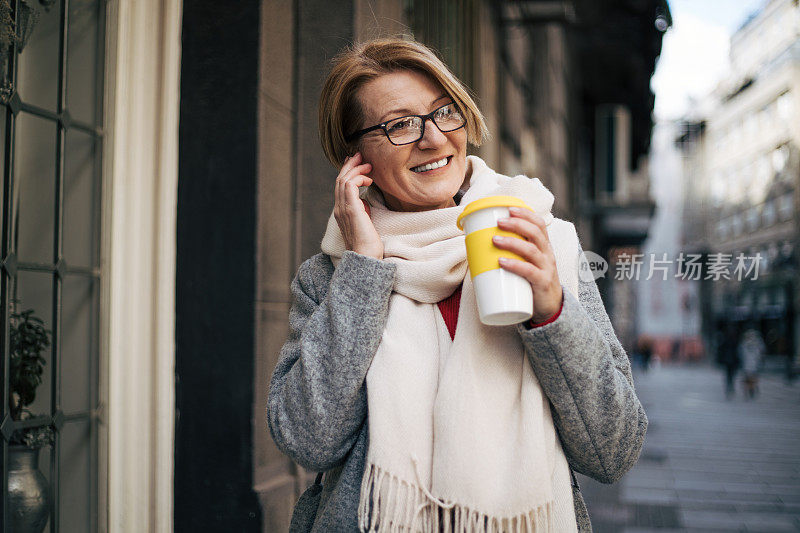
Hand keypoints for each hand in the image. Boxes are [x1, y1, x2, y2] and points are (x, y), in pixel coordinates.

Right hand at [334, 152, 383, 259]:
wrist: (365, 257)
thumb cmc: (368, 244)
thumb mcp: (364, 222)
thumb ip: (361, 210)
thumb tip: (365, 200)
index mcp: (341, 211)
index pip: (340, 186)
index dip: (347, 172)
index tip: (357, 162)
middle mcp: (339, 208)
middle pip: (340, 179)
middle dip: (350, 165)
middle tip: (361, 156)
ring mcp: (342, 208)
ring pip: (343, 179)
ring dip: (356, 169)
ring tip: (368, 165)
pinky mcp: (350, 208)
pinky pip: (350, 184)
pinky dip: (359, 177)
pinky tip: (369, 180)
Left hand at [492, 207, 562, 322]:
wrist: (550, 308)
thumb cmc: (532, 282)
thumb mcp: (526, 263)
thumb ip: (510, 254)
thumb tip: (477, 248)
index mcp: (543, 247)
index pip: (539, 224)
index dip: (526, 214)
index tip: (510, 208)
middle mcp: (547, 255)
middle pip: (535, 233)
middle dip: (517, 224)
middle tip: (499, 221)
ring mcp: (546, 269)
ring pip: (532, 250)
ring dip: (512, 242)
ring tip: (495, 240)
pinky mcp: (542, 283)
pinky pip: (530, 272)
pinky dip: (515, 265)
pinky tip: (502, 262)